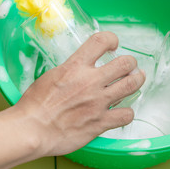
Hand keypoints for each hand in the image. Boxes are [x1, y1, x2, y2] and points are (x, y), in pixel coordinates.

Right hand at [15, 31, 145, 155]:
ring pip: (132, 85)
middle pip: (125, 63)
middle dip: (130, 63)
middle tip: (129, 66)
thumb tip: (79, 71)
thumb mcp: (51, 76)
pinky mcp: (100, 122)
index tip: (113, 45)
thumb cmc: (35, 105)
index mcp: (75, 66)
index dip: (112, 39)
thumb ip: (70, 71)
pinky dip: (127, 112)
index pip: (101, 41)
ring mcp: (98, 102)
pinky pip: (126, 115)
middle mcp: (90, 81)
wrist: (32, 129)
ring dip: (137, 80)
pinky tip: (122, 112)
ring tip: (136, 80)